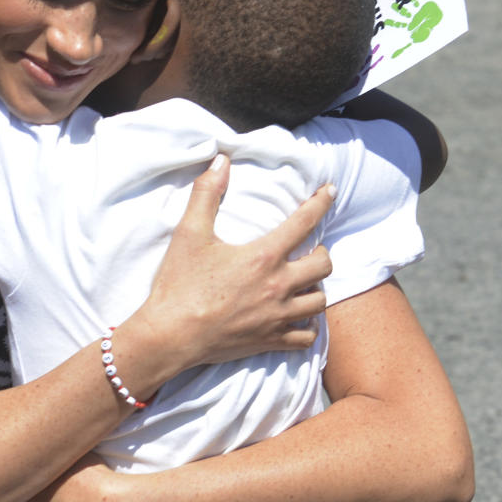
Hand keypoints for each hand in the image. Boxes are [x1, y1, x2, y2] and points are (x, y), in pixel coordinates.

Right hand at [132, 157, 334, 370]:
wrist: (171, 335)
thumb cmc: (180, 284)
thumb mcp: (189, 233)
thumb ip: (206, 194)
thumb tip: (221, 161)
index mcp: (263, 257)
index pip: (304, 222)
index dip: (321, 203)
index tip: (330, 192)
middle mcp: (278, 286)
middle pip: (323, 265)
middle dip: (320, 253)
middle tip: (308, 251)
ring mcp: (277, 316)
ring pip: (319, 301)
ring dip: (315, 289)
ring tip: (303, 284)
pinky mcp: (270, 340)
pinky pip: (306, 337)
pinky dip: (307, 327)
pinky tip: (297, 318)